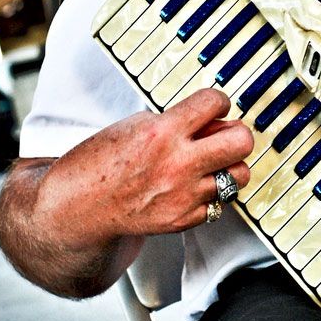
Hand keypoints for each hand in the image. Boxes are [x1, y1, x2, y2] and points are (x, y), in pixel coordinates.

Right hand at [44, 87, 253, 240]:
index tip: (214, 106)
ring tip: (211, 163)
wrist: (79, 208)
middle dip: (237, 133)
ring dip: (230, 165)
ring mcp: (183, 195)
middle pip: (242, 141)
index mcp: (162, 133)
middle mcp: (177, 164)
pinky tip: (193, 185)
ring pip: (239, 175)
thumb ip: (177, 120)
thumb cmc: (100, 163)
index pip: (215, 102)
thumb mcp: (136, 125)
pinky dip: (211, 192)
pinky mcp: (183, 220)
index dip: (218, 101)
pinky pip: (219, 202)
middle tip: (224, 135)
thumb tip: (212, 121)